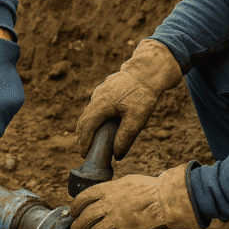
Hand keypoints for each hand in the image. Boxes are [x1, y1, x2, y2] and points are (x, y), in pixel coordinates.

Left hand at [69, 163, 202, 228]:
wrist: (166, 199)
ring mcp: (117, 221)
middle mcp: (108, 205)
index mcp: (107, 190)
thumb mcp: (125, 182)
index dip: (74, 208)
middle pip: (83, 220)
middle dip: (77, 227)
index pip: (81, 199)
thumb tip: (103, 196)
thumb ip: (111, 190)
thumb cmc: (149, 188)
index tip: (74, 213)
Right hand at [76, 39, 180, 160]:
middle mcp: (97, 98)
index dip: (83, 142)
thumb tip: (117, 155)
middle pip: (83, 120)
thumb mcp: (137, 119)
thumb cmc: (142, 95)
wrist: (147, 72)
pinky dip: (93, 119)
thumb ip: (125, 138)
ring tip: (92, 141)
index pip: (86, 127)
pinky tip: (101, 125)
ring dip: (87, 128)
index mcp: (101, 105)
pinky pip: (94, 107)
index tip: (84, 154)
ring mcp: (99, 93)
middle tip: (86, 151)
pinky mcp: (104, 90)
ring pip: (88, 113)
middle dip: (82, 137)